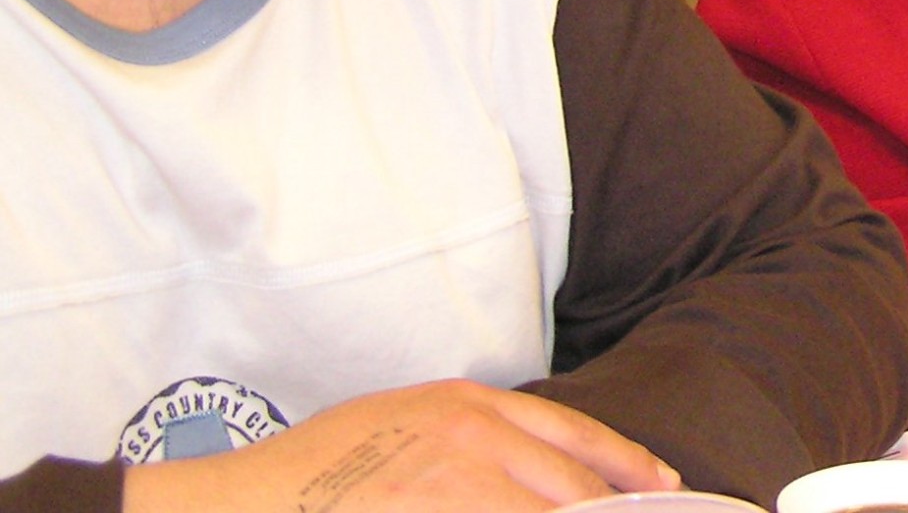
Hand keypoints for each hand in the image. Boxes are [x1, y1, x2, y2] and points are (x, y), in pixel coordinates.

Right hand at [122, 380, 678, 512]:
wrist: (246, 501)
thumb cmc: (317, 468)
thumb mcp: (406, 423)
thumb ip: (475, 440)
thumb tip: (534, 476)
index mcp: (471, 405)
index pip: (577, 434)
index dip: (627, 465)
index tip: (662, 486)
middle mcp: (475, 438)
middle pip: (577, 488)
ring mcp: (458, 486)